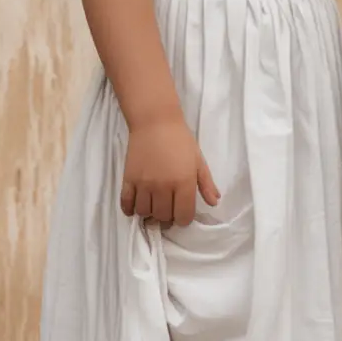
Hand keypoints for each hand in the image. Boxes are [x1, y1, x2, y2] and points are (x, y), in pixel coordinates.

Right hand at [121, 112, 219, 227]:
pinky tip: (137, 205)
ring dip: (150, 213)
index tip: (182, 213)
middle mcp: (163, 187)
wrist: (155, 121)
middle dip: (167, 217)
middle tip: (168, 208)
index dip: (184, 219)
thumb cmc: (180, 140)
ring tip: (154, 204)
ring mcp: (144, 184)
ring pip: (145, 212)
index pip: (183, 216)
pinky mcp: (128, 179)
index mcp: (184, 183)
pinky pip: (126, 204)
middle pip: (163, 217)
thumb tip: (215, 202)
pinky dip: (131, 209)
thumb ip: (206, 183)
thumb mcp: (198, 160)